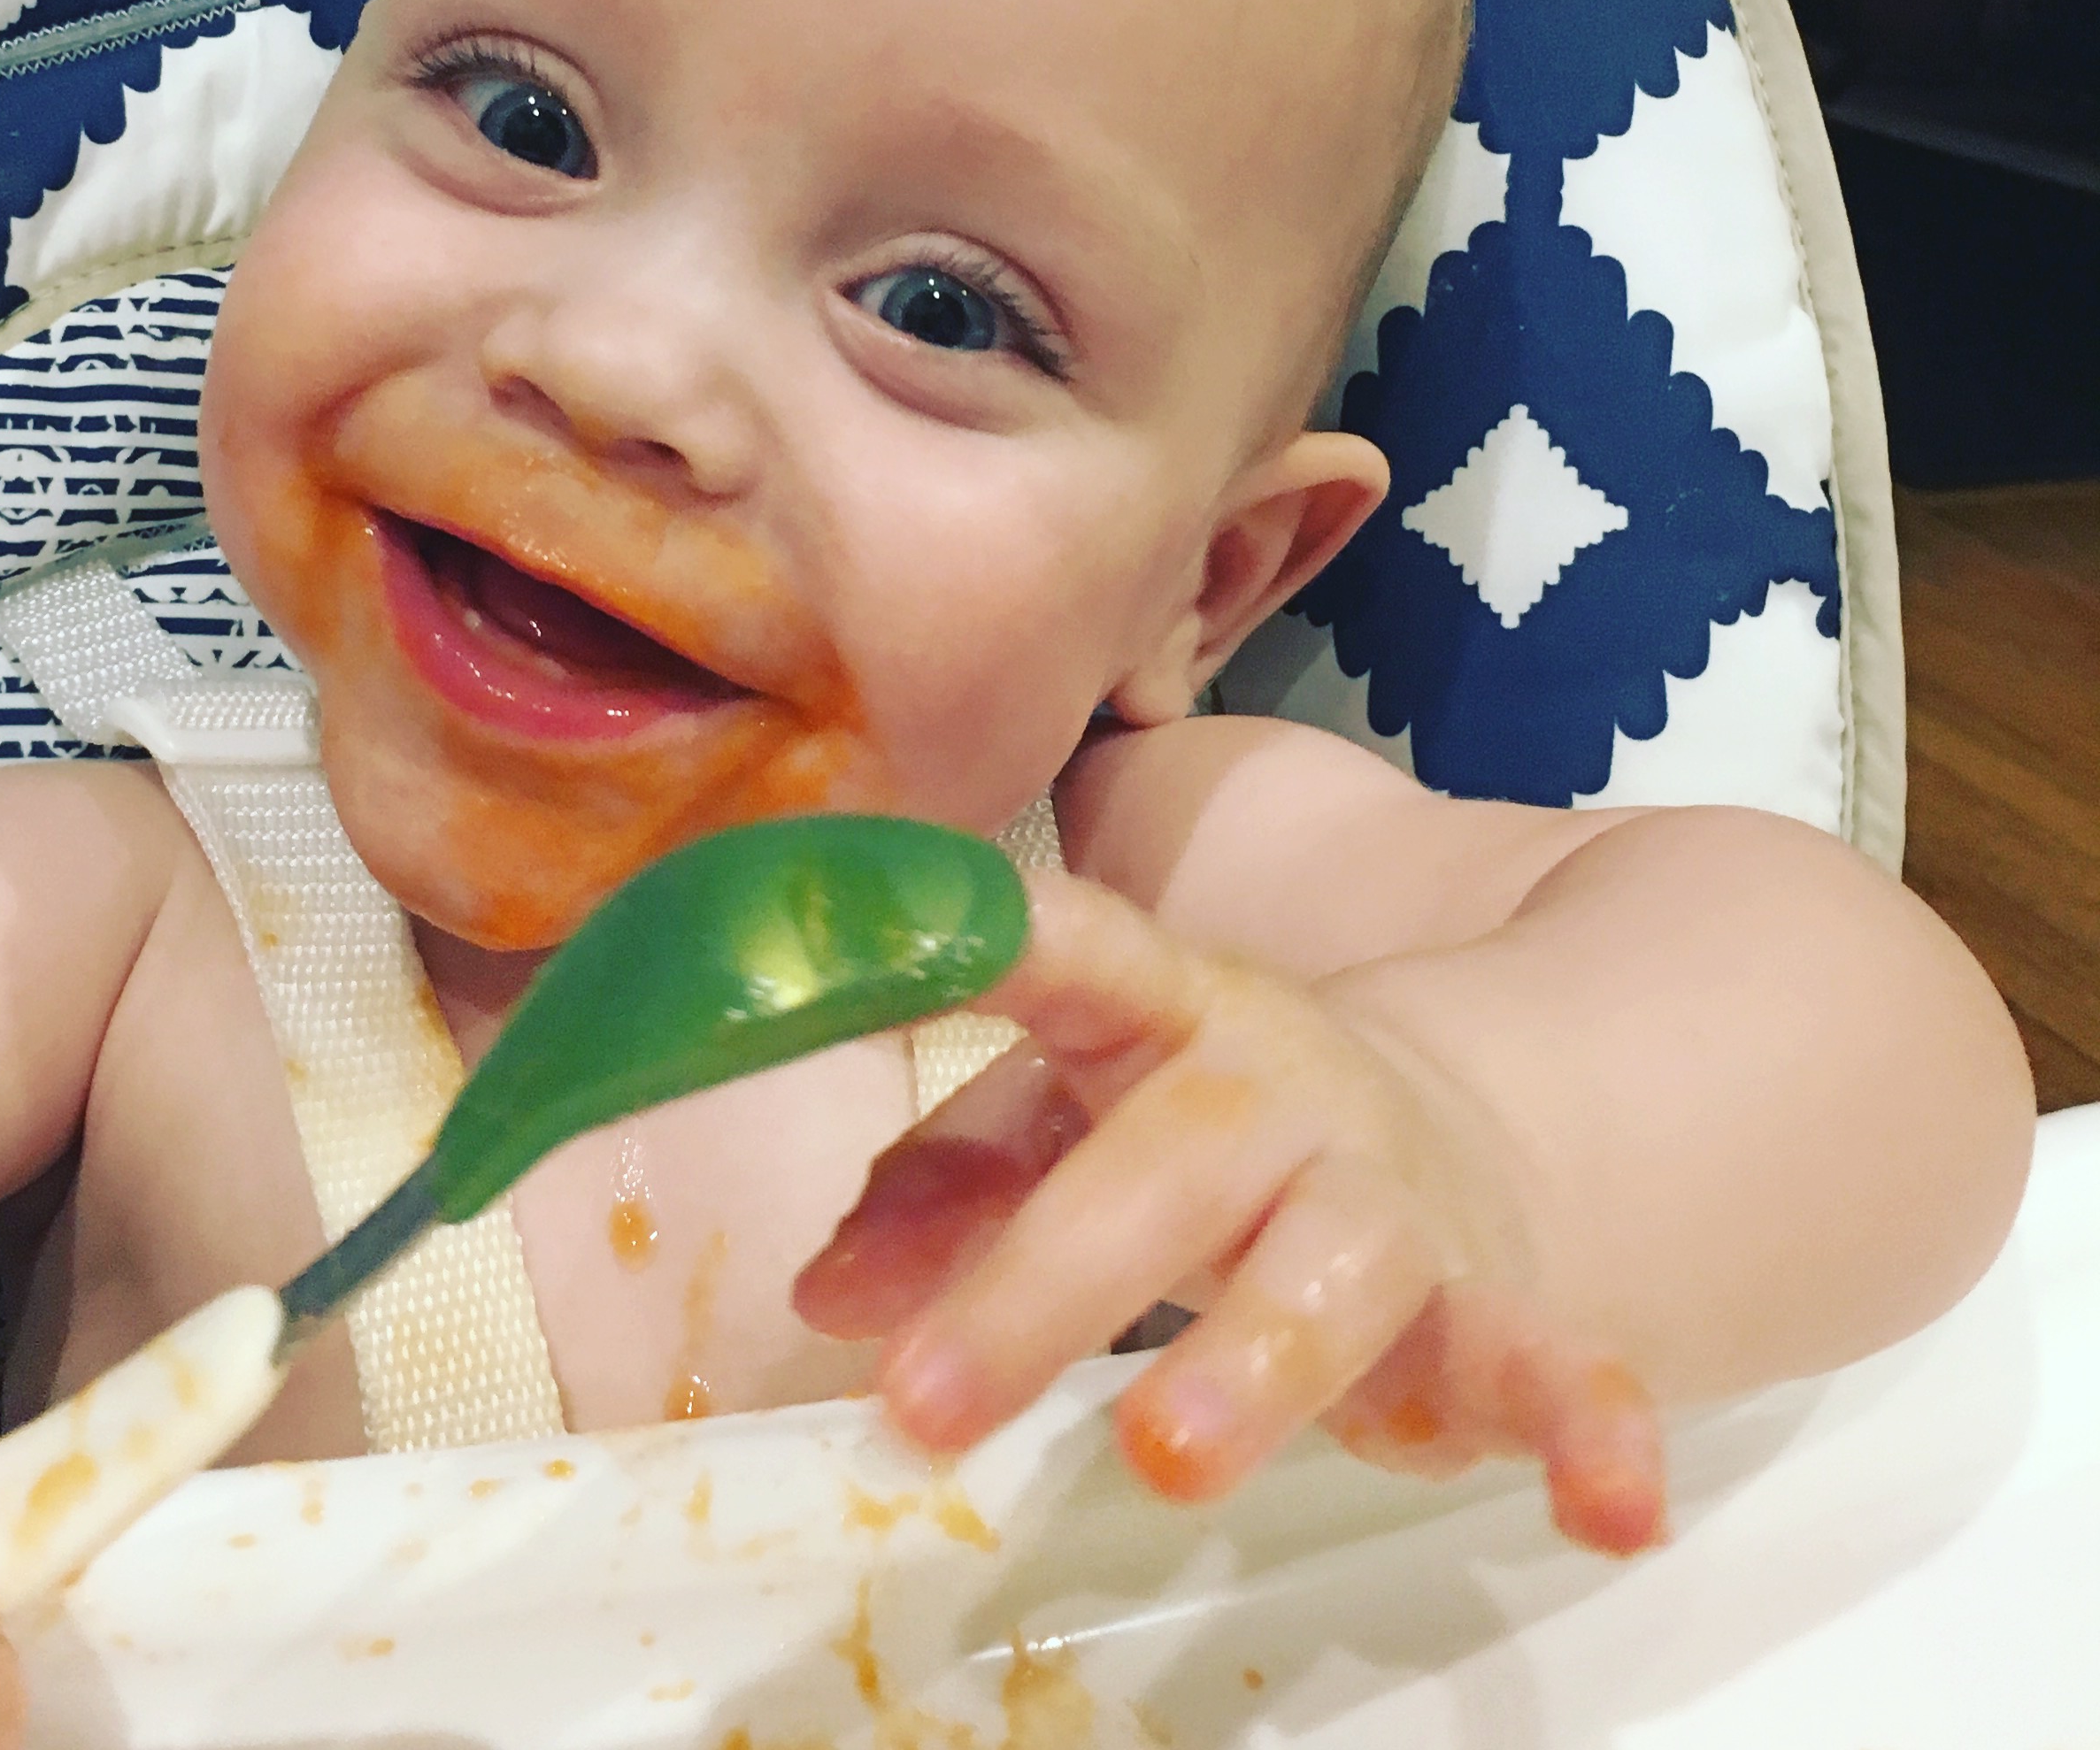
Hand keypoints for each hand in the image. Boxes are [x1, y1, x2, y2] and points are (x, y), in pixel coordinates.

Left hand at [792, 874, 1666, 1554]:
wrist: (1452, 1133)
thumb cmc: (1202, 1125)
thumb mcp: (1070, 1118)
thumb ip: (950, 1182)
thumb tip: (826, 1288)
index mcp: (1164, 1014)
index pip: (1074, 954)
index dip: (986, 937)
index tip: (882, 930)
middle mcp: (1280, 1090)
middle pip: (1168, 1161)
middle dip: (1044, 1283)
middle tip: (919, 1403)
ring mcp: (1391, 1196)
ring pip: (1334, 1266)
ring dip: (1253, 1360)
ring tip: (1164, 1451)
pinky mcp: (1494, 1307)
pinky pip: (1548, 1362)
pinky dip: (1584, 1424)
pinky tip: (1608, 1504)